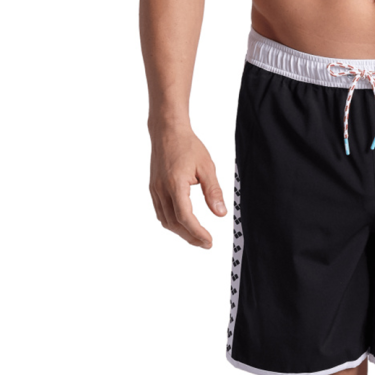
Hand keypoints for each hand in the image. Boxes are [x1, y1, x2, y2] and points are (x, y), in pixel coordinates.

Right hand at [149, 126, 226, 247]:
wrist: (168, 131)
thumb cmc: (188, 145)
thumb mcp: (206, 166)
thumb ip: (213, 191)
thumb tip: (220, 213)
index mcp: (175, 184)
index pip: (185, 217)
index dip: (197, 232)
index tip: (209, 240)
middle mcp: (161, 190)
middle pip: (174, 223)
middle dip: (190, 237)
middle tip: (206, 243)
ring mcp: (155, 190)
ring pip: (165, 220)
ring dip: (180, 232)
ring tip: (196, 237)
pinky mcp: (153, 188)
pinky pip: (160, 212)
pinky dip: (172, 222)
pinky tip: (183, 223)